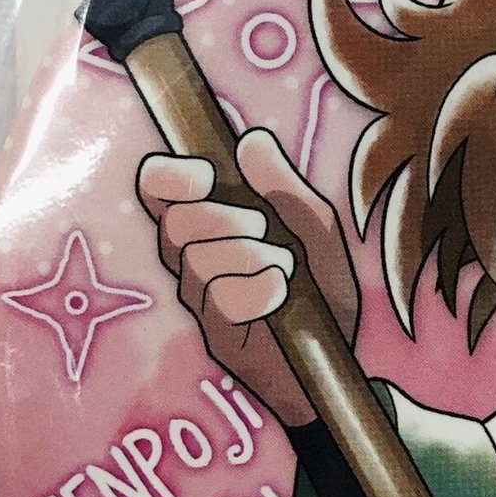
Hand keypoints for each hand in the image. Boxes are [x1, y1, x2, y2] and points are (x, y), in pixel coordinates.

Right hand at [137, 128, 358, 426]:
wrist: (338, 356)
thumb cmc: (323, 290)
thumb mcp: (316, 229)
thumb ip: (286, 188)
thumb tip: (252, 140)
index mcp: (211, 226)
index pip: (157, 190)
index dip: (169, 176)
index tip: (206, 176)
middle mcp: (194, 261)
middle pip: (173, 223)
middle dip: (223, 219)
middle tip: (262, 230)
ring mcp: (202, 301)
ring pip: (196, 261)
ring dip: (250, 256)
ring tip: (284, 270)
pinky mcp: (216, 336)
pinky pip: (222, 299)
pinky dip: (260, 290)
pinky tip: (281, 297)